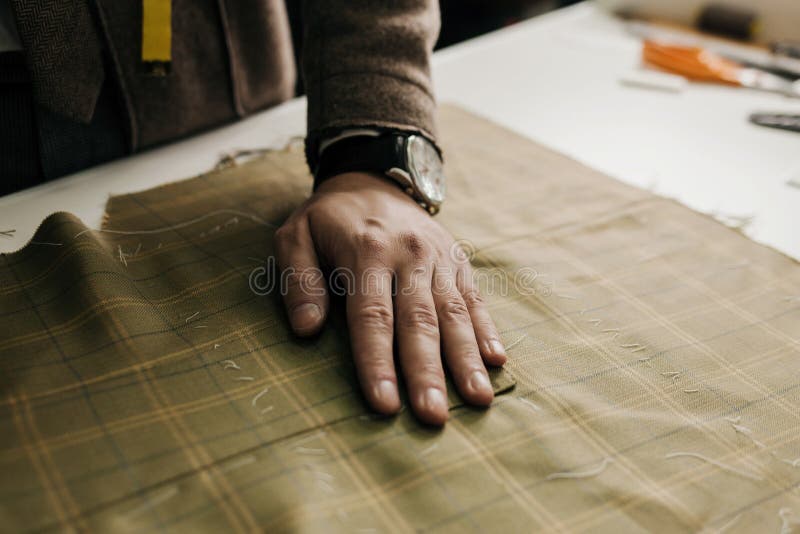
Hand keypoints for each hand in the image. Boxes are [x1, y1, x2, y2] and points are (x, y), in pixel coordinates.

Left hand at [274, 172, 506, 424]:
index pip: (372, 317)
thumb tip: (306, 329)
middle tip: (434, 416)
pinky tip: (496, 361)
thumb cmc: (328, 219)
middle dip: (427, 372)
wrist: (374, 177)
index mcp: (365, 252)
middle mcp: (408, 256)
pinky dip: (486, 330)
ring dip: (465, 359)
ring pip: (453, 313)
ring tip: (477, 400)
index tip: (385, 404)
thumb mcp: (296, 236)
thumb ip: (298, 279)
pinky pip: (474, 298)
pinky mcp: (458, 261)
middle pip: (419, 321)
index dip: (378, 362)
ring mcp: (438, 258)